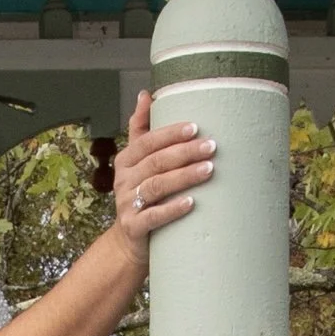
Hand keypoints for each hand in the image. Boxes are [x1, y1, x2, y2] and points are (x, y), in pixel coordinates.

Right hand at [110, 91, 214, 259]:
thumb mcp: (137, 162)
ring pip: (156, 186)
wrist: (129, 240)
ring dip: (184, 176)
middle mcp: (123, 180)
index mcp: (126, 160)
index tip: (196, 127)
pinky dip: (172, 209)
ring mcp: (127, 204)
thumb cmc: (141, 195)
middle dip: (184, 153)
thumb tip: (146, 95)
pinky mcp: (133, 227)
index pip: (147, 141)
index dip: (171, 133)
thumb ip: (141, 129)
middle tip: (211, 146)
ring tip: (209, 170)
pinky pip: (153, 216)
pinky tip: (191, 202)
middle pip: (155, 162)